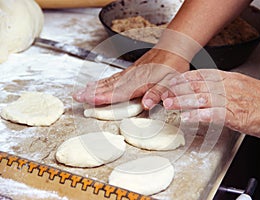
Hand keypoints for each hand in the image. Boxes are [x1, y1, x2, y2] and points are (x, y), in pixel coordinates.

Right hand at [73, 48, 189, 108]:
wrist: (173, 47)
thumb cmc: (173, 65)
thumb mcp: (172, 81)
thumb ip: (158, 92)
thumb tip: (146, 104)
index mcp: (141, 82)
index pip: (119, 92)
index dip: (104, 97)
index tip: (90, 100)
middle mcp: (132, 77)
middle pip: (109, 86)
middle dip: (92, 93)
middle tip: (76, 97)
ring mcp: (129, 73)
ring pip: (108, 81)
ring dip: (93, 87)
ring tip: (80, 92)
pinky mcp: (130, 70)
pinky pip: (112, 77)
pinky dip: (101, 81)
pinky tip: (95, 84)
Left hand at [162, 69, 259, 138]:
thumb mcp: (243, 84)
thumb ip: (226, 85)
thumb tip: (212, 87)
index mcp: (229, 79)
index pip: (202, 75)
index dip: (186, 78)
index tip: (174, 80)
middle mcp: (227, 87)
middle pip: (198, 86)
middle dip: (179, 89)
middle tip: (165, 92)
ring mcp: (229, 100)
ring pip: (201, 98)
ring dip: (183, 101)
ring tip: (170, 104)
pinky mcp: (234, 115)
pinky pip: (212, 114)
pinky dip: (198, 115)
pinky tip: (187, 117)